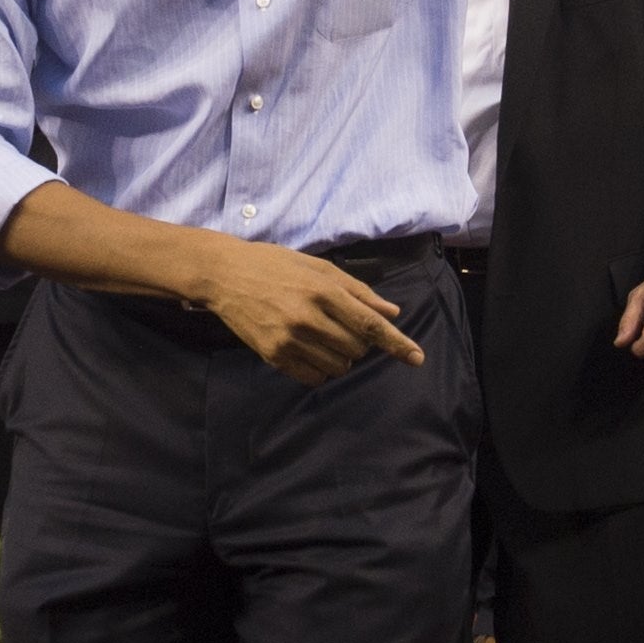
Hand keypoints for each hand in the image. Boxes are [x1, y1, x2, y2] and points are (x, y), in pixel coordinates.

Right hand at [185, 236, 426, 385]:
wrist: (226, 275)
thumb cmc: (276, 265)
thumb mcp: (319, 268)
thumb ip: (358, 291)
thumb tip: (392, 312)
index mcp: (324, 291)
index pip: (370, 325)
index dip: (397, 343)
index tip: (417, 358)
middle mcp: (309, 318)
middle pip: (357, 348)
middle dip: (360, 342)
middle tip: (343, 325)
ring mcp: (290, 339)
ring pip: (338, 366)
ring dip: (342, 357)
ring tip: (324, 335)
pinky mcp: (273, 356)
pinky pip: (314, 378)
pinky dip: (321, 369)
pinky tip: (311, 350)